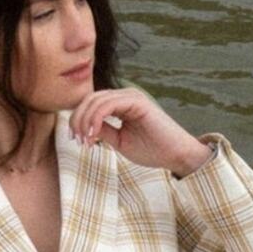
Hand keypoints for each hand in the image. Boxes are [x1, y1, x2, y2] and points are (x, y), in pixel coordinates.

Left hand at [68, 88, 213, 175]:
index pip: (91, 104)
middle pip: (90, 99)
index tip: (76, 140)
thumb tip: (83, 128)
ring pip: (96, 101)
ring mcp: (131, 96)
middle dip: (78, 119)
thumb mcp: (119, 141)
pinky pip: (108, 105)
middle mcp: (125, 96)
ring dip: (85, 121)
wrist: (176, 154)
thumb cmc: (152, 150)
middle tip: (76, 140)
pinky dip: (96, 119)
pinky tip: (94, 135)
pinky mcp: (137, 101)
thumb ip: (102, 130)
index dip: (78, 119)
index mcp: (121, 104)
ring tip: (85, 140)